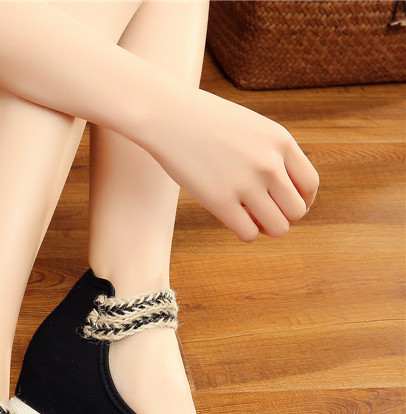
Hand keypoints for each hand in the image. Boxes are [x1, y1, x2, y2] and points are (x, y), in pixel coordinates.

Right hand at [147, 87, 318, 242]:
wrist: (168, 116)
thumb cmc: (206, 121)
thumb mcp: (252, 127)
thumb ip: (272, 153)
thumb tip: (283, 191)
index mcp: (281, 142)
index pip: (309, 185)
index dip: (300, 200)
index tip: (284, 204)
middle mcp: (269, 164)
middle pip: (297, 211)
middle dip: (282, 216)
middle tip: (263, 213)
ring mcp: (245, 183)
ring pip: (278, 228)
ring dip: (265, 229)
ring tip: (250, 219)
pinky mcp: (220, 201)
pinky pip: (248, 234)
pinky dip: (246, 233)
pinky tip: (233, 220)